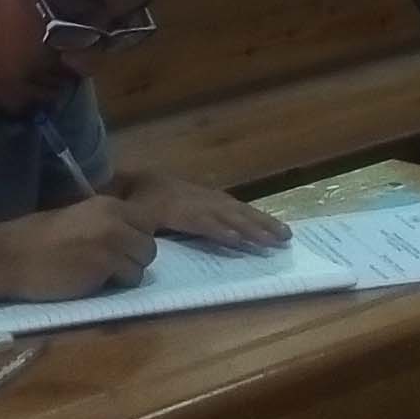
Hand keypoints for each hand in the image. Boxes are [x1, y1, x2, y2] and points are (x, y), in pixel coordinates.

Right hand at [0, 196, 156, 299]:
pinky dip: (116, 285)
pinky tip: (93, 282)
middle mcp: (115, 221)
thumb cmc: (36, 236)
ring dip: (127, 273)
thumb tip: (126, 234)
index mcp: (107, 204)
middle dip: (134, 258)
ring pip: (142, 265)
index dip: (136, 236)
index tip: (123, 247)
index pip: (146, 220)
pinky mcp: (105, 268)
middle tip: (112, 265)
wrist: (13, 256)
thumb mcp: (77, 216)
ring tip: (102, 275)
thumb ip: (104, 222)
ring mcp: (112, 245)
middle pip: (149, 245)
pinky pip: (129, 280)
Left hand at [116, 171, 286, 252]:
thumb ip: (140, 226)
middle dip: (254, 227)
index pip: (202, 220)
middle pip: (229, 215)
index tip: (238, 239)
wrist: (139, 178)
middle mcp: (199, 201)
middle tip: (278, 240)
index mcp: (178, 208)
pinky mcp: (212, 198)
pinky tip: (267, 225)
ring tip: (284, 234)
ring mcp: (207, 198)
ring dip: (262, 222)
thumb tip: (143, 239)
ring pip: (238, 210)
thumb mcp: (134, 215)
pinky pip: (236, 206)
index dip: (219, 229)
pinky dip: (253, 215)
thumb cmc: (137, 203)